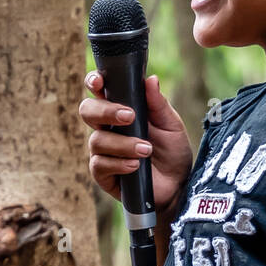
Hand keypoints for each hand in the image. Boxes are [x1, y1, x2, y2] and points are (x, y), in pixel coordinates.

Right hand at [79, 71, 192, 218]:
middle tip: (130, 116)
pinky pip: (100, 165)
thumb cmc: (172, 152)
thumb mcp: (171, 125)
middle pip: (87, 111)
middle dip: (106, 111)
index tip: (99, 82)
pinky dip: (118, 163)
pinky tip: (135, 165)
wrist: (178, 185)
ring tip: (146, 150)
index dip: (93, 82)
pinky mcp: (103, 174)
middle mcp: (107, 128)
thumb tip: (151, 79)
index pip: (99, 91)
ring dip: (123, 144)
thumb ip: (159, 104)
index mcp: (120, 110)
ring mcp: (102, 151)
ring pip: (97, 140)